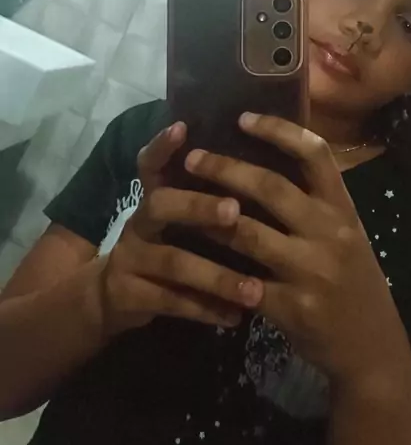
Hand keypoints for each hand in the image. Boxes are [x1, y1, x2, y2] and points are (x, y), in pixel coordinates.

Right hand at [95, 122, 263, 337]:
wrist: (113, 296)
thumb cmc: (166, 243)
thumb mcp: (176, 216)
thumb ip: (206, 192)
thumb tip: (263, 164)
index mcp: (154, 194)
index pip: (151, 161)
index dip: (162, 145)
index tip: (183, 128)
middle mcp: (139, 220)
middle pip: (161, 204)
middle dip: (198, 206)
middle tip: (234, 210)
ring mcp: (131, 258)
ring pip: (173, 262)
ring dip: (216, 275)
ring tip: (253, 289)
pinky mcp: (130, 294)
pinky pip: (172, 301)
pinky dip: (206, 309)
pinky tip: (235, 316)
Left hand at [185, 114, 410, 388]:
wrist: (371, 344)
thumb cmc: (351, 278)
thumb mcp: (344, 232)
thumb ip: (314, 202)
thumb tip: (266, 158)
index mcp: (342, 208)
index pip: (314, 154)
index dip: (278, 130)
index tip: (242, 117)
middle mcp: (330, 232)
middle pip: (270, 187)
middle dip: (225, 169)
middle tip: (192, 158)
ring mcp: (312, 270)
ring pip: (247, 234)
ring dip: (208, 218)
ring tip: (180, 204)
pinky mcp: (294, 307)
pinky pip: (243, 284)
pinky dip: (215, 271)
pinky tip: (192, 262)